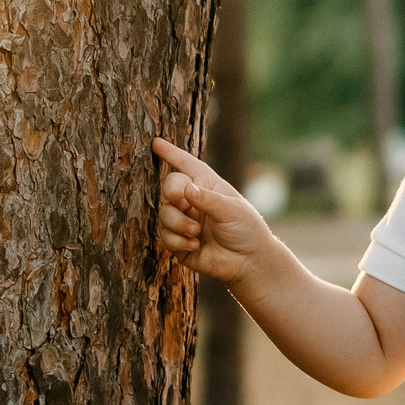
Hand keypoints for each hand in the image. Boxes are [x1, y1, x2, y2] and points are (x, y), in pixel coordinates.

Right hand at [152, 138, 272, 285]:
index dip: (171, 153)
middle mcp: (193, 200)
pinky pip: (165, 236)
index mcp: (207, 185)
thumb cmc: (246, 229)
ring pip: (164, 214)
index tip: (155, 142)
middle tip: (185, 203)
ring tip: (196, 231)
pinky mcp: (178, 242)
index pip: (186, 164)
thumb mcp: (232, 210)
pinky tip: (194, 245)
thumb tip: (186, 189)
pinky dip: (178, 240)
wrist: (249, 262)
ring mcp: (184, 221)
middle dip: (173, 193)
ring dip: (178, 222)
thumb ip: (208, 199)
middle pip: (169, 187)